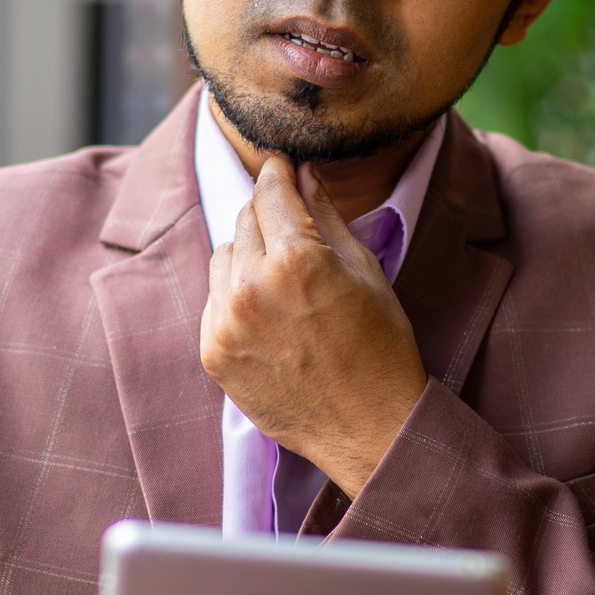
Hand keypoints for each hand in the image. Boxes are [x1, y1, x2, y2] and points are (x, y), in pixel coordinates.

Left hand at [201, 156, 427, 498]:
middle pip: (245, 220)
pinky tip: (270, 317)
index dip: (279, 172)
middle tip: (295, 231)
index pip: (270, 191)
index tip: (283, 166)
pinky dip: (235, 298)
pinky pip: (214, 301)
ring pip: (224, 257)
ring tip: (285, 282)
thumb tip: (304, 174)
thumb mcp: (366, 272)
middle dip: (269, 216)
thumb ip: (327, 217)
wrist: (370, 428)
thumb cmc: (381, 348)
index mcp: (296, 259)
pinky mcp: (213, 354)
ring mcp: (226, 323)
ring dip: (248, 256)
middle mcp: (251, 287)